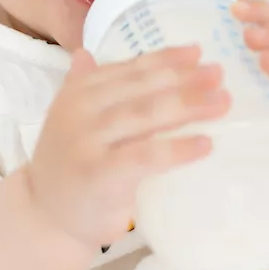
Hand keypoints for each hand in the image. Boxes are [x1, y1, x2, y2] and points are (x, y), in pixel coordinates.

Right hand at [25, 46, 229, 246]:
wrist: (46, 216)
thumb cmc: (68, 166)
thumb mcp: (71, 121)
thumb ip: (82, 87)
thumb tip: (85, 52)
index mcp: (77, 91)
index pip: (129, 68)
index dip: (165, 59)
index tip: (198, 52)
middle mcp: (79, 109)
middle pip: (142, 87)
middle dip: (185, 78)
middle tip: (219, 73)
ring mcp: (88, 141)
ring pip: (147, 115)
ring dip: (190, 105)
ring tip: (223, 102)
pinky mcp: (100, 174)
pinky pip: (147, 155)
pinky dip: (179, 148)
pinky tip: (206, 143)